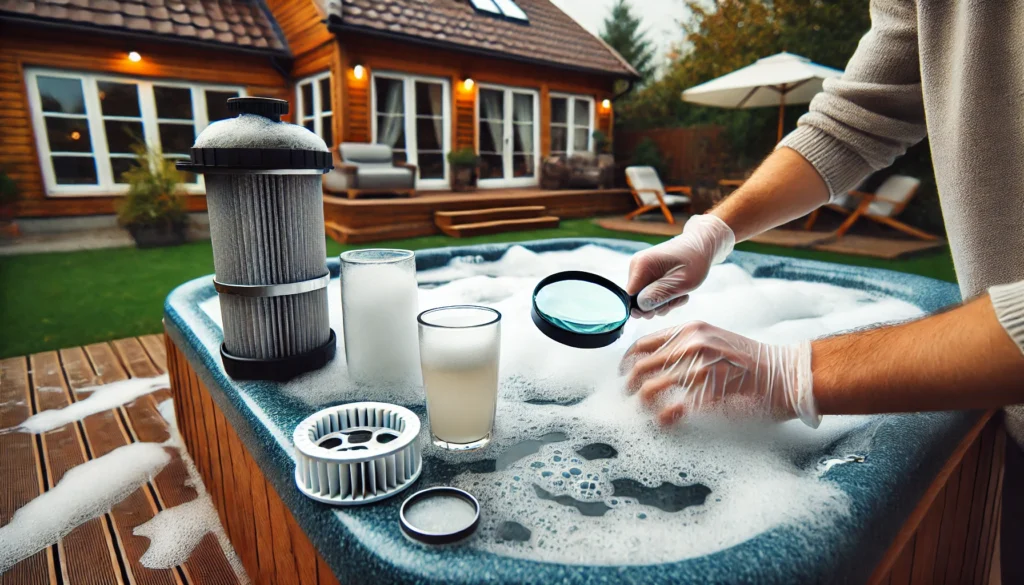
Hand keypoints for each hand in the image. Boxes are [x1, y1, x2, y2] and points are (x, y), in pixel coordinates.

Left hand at [620, 321, 819, 427]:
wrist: (786, 375)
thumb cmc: (751, 362)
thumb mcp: (715, 340)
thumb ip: (685, 346)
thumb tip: (655, 363)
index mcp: (690, 330)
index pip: (642, 343)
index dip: (626, 362)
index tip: (623, 376)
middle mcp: (691, 345)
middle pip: (640, 366)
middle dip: (629, 387)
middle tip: (629, 400)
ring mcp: (699, 368)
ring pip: (651, 388)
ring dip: (642, 405)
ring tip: (644, 413)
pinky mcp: (708, 393)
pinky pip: (672, 409)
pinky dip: (662, 419)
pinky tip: (663, 424)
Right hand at [626, 214, 735, 317]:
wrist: (701, 246)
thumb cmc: (695, 260)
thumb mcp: (683, 281)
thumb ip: (660, 294)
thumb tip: (640, 307)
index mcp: (641, 265)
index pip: (629, 296)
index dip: (642, 308)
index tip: (661, 308)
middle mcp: (636, 267)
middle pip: (637, 300)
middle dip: (656, 306)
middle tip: (676, 300)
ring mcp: (640, 272)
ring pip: (645, 300)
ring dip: (663, 303)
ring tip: (681, 295)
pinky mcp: (646, 276)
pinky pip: (650, 295)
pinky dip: (664, 298)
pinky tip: (678, 293)